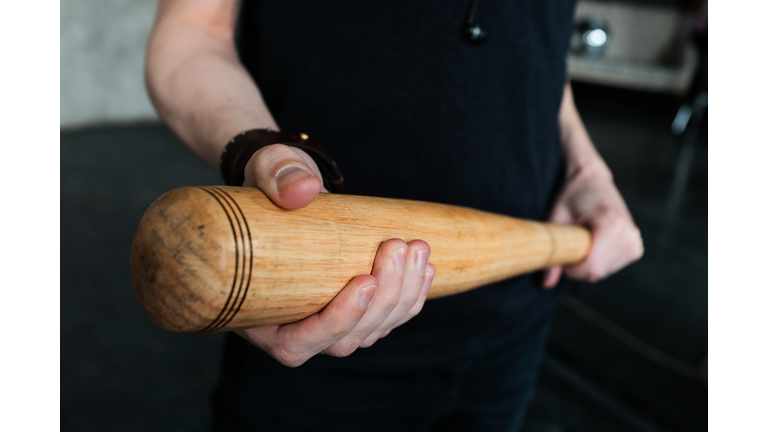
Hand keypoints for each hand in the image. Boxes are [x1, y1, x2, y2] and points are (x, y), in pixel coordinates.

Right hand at [235, 144, 435, 365]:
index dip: (335, 322)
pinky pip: (386, 319)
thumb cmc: (269, 181)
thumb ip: (278, 175)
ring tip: (417, 249)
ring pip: (371, 332)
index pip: (295, 343)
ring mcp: (323, 323)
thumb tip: (304, 189)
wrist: (286, 185)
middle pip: (344, 341)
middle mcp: (289, 326)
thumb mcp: (267, 167)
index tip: (365, 282)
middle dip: (383, 300)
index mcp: (255, 311)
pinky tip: (425, 268)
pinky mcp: (352, 311)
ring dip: (403, 296)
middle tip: (398, 246)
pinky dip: (411, 298)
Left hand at [542, 164, 643, 287]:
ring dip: (588, 263)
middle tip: (570, 243)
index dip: (573, 269)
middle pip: (598, 272)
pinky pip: (612, 267)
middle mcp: (628, 233)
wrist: (592, 179)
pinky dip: (598, 261)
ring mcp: (635, 241)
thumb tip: (546, 284)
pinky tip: (593, 243)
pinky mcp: (635, 247)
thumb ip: (552, 250)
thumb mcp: (556, 218)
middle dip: (579, 266)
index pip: (593, 268)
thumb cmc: (572, 195)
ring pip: (604, 272)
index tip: (563, 255)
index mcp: (612, 224)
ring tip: (583, 239)